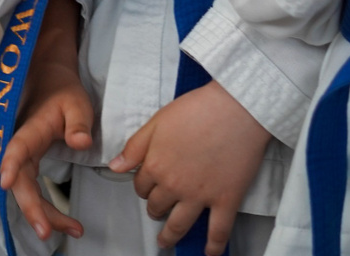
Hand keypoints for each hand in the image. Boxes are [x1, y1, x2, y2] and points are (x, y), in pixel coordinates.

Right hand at [0, 0, 89, 244]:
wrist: (49, 78)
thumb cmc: (63, 91)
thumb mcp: (77, 103)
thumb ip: (79, 123)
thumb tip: (79, 143)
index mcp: (31, 128)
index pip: (17, 147)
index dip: (10, 164)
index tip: (5, 183)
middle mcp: (22, 144)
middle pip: (20, 180)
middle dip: (32, 208)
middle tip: (49, 232)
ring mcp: (23, 154)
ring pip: (25, 188)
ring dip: (42, 212)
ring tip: (73, 230)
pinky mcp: (28, 160)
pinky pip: (31, 187)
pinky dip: (45, 206)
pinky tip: (64, 222)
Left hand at [110, 81, 271, 254]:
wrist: (235, 109)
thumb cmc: (195, 110)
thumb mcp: (156, 122)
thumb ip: (134, 147)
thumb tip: (114, 166)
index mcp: (155, 166)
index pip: (141, 186)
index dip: (143, 186)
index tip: (148, 185)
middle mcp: (174, 186)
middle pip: (158, 207)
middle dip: (155, 209)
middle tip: (158, 209)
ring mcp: (201, 196)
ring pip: (180, 224)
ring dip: (171, 236)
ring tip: (166, 242)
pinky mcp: (226, 200)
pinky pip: (218, 231)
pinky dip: (214, 246)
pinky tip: (209, 253)